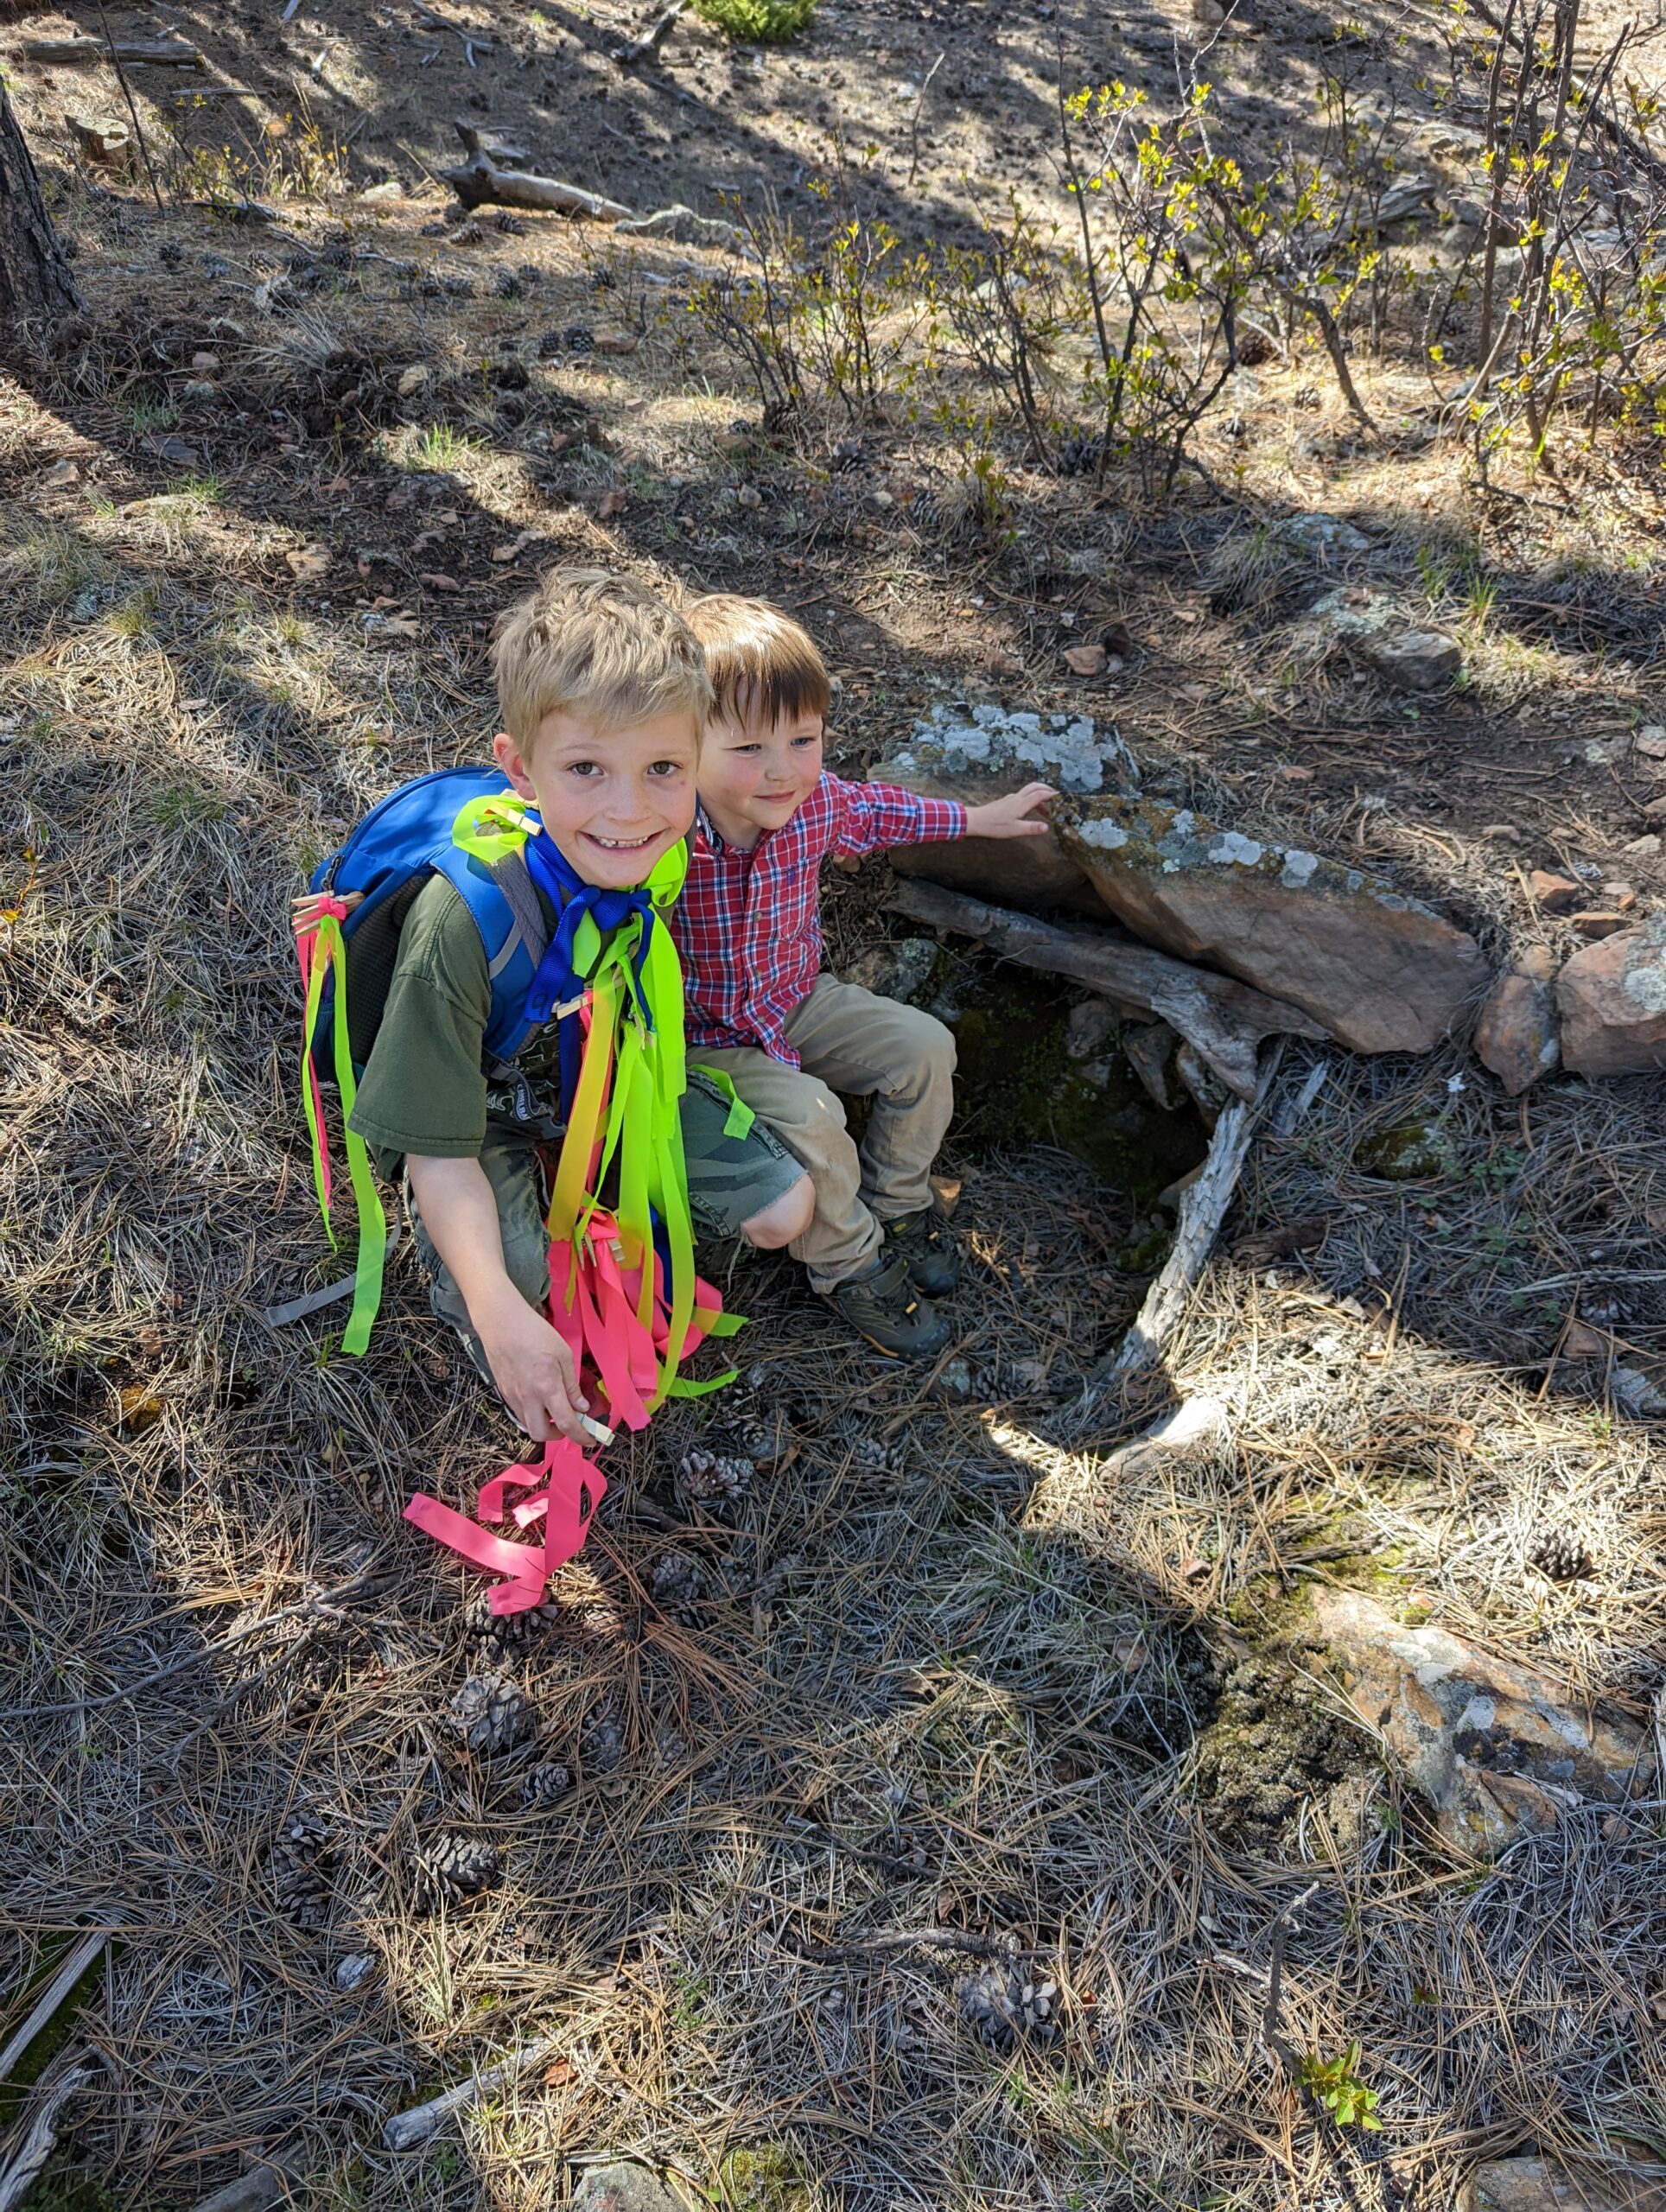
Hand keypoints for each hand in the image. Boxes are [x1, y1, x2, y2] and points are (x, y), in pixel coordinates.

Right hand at [475, 1289, 591, 1445]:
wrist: (501, 1322)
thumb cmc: (535, 1333)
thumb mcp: (564, 1354)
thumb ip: (572, 1385)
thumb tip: (581, 1407)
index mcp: (547, 1387)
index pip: (566, 1423)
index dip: (581, 1436)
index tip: (590, 1440)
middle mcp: (528, 1397)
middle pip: (541, 1435)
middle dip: (558, 1435)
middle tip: (569, 1422)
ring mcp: (512, 1397)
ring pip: (528, 1426)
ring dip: (544, 1425)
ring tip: (554, 1409)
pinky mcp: (503, 1392)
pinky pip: (519, 1414)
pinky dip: (532, 1415)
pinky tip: (539, 1400)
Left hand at [962, 782, 1056, 839]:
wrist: (976, 820)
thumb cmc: (994, 826)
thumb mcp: (1015, 830)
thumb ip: (1031, 828)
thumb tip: (1047, 827)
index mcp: (1021, 804)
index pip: (1040, 795)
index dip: (1051, 795)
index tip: (1060, 797)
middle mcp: (1017, 798)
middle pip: (1034, 787)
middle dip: (1046, 789)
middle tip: (1055, 796)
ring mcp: (1010, 799)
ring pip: (1028, 791)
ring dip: (1039, 796)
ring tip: (1046, 810)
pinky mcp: (1006, 802)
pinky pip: (1022, 796)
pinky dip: (1030, 799)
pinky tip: (1029, 809)